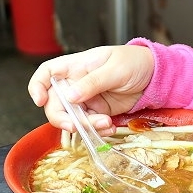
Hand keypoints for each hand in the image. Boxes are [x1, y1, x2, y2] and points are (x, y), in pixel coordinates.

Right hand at [27, 45, 154, 134]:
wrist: (155, 75)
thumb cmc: (134, 62)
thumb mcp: (115, 69)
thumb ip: (93, 82)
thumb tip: (70, 96)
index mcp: (76, 66)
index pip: (47, 73)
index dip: (37, 86)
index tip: (40, 101)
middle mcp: (76, 84)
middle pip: (55, 103)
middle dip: (62, 118)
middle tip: (76, 126)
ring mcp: (86, 100)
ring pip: (72, 118)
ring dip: (85, 126)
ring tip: (106, 124)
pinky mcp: (98, 112)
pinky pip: (89, 125)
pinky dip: (97, 130)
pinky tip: (110, 128)